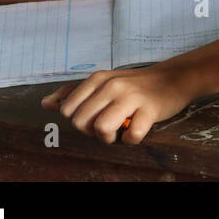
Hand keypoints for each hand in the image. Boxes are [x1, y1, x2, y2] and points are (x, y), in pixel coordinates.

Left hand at [41, 66, 199, 144]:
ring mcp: (131, 96)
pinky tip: (137, 130)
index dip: (78, 120)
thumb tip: (45, 104)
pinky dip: (131, 140)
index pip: (68, 110)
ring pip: (101, 129)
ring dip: (109, 138)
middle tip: (109, 126)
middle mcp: (112, 85)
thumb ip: (74, 92)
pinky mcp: (150, 109)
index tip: (95, 116)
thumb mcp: (103, 81)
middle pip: (81, 123)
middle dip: (91, 132)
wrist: (174, 78)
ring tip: (120, 130)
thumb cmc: (135, 84)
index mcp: (98, 78)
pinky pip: (131, 136)